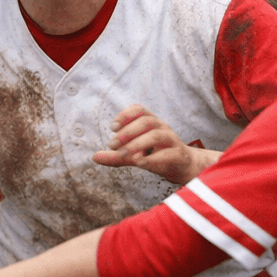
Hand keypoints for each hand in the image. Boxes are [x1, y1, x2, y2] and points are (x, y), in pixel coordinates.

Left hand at [91, 104, 218, 184]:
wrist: (182, 166)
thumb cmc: (156, 155)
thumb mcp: (133, 154)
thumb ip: (115, 155)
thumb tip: (94, 157)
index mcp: (151, 123)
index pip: (139, 110)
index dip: (125, 115)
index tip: (112, 127)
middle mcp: (162, 128)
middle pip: (146, 121)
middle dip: (127, 132)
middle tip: (112, 144)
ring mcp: (172, 140)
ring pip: (157, 135)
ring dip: (137, 144)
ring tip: (123, 154)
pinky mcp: (179, 155)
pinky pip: (168, 153)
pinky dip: (153, 158)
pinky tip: (140, 163)